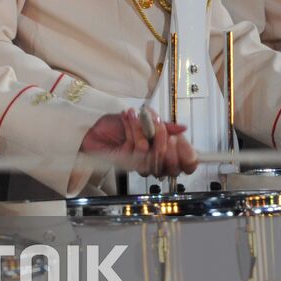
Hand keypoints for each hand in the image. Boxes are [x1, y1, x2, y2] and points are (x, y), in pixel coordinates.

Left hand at [80, 108, 195, 176]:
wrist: (91, 126)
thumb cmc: (116, 124)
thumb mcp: (144, 120)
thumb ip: (164, 125)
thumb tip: (182, 128)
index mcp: (162, 148)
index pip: (185, 162)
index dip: (189, 157)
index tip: (185, 144)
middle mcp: (153, 158)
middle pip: (173, 161)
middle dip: (166, 138)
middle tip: (158, 123)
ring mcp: (140, 162)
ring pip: (156, 153)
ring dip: (146, 130)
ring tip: (138, 117)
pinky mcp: (128, 162)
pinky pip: (140, 148)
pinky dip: (135, 130)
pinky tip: (129, 119)